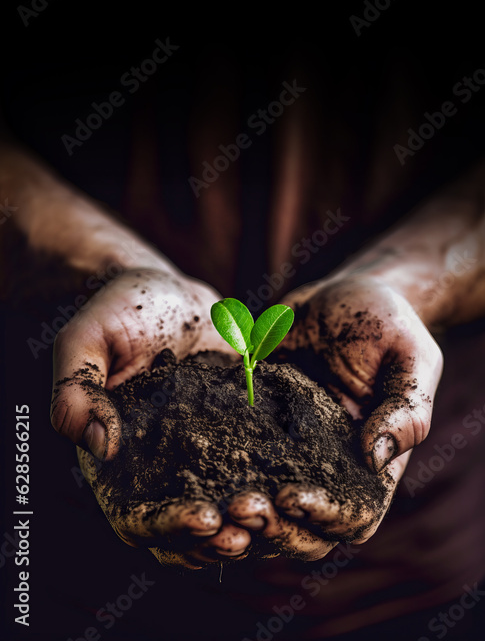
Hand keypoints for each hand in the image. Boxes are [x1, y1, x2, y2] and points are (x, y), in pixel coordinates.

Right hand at [51, 265, 268, 567]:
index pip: (138, 522)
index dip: (170, 529)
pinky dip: (283, 489)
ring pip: (229, 517)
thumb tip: (97, 444)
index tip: (206, 517)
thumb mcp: (85, 338)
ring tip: (283, 510)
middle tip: (254, 521)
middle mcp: (161, 477)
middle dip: (222, 538)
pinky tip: (308, 482)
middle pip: (189, 537)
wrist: (169, 290)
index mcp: (117, 467)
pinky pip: (264, 476)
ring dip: (256, 524)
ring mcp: (204, 463)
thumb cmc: (117, 311)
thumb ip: (75, 388)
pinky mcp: (243, 441)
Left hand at [223, 274, 441, 558]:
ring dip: (238, 513)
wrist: (346, 290)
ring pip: (262, 506)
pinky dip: (209, 468)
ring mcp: (287, 452)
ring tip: (212, 499)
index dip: (321, 519)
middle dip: (270, 527)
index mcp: (371, 468)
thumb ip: (406, 409)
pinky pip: (229, 455)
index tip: (289, 497)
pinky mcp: (253, 424)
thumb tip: (375, 458)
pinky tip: (183, 457)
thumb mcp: (411, 358)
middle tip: (238, 506)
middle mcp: (327, 471)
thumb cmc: (390, 324)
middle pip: (301, 529)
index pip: (351, 518)